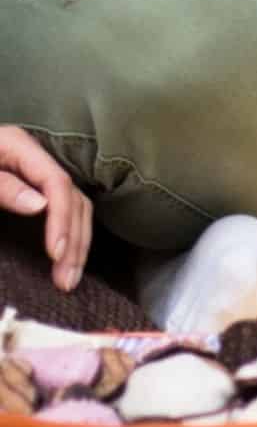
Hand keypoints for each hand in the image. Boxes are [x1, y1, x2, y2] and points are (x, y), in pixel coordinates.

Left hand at [0, 127, 91, 290]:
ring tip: (69, 278)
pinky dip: (69, 236)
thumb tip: (41, 206)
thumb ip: (1, 187)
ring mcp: (34, 174)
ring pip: (75, 206)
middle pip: (74, 197)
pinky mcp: (28, 189)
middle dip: (75, 239)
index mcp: (20, 146)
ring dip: (78, 243)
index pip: (56, 182)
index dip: (61, 218)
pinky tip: (65, 258)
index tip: (56, 254)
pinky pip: (61, 212)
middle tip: (66, 280)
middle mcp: (35, 159)